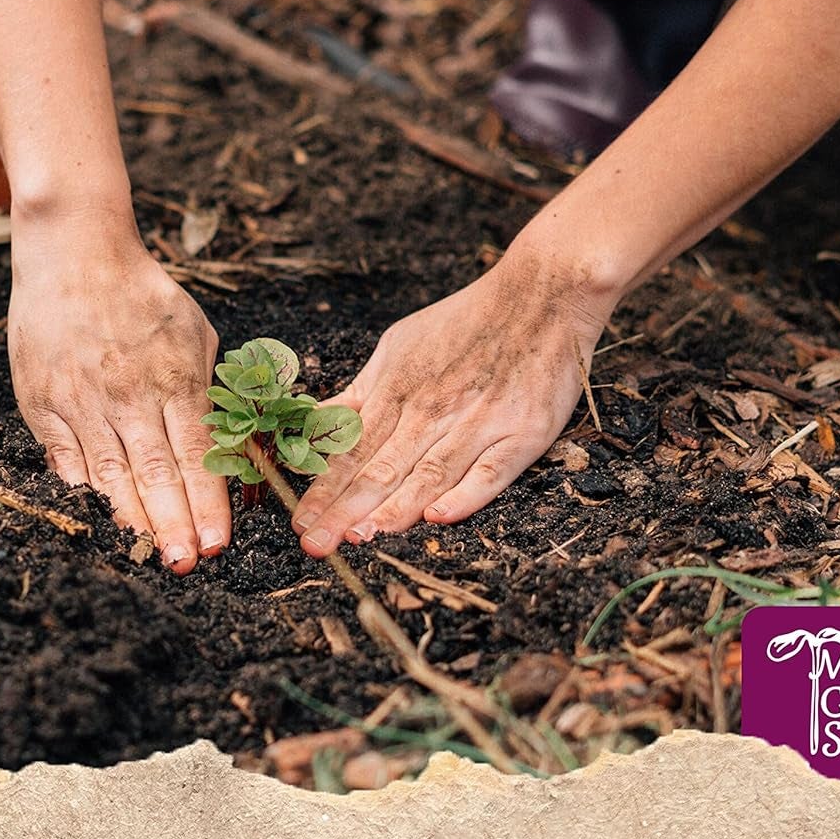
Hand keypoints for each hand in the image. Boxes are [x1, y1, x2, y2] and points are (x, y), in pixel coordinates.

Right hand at [9, 223, 229, 572]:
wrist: (74, 251)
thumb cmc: (144, 295)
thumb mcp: (196, 334)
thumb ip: (211, 390)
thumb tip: (231, 447)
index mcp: (174, 378)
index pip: (197, 456)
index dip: (208, 504)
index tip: (218, 543)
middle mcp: (128, 394)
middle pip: (156, 474)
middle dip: (174, 525)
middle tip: (187, 564)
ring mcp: (81, 400)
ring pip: (109, 474)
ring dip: (132, 519)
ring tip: (150, 552)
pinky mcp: (42, 400)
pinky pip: (64, 458)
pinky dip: (83, 490)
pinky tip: (100, 519)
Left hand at [290, 254, 618, 554]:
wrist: (541, 293)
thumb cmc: (465, 323)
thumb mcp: (397, 347)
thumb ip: (359, 394)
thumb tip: (313, 426)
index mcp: (398, 391)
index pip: (352, 451)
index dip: (323, 490)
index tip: (299, 524)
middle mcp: (432, 410)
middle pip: (381, 469)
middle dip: (344, 510)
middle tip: (315, 545)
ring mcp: (479, 421)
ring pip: (429, 473)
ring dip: (394, 508)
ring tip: (362, 537)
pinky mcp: (523, 431)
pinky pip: (492, 470)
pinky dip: (466, 493)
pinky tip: (438, 516)